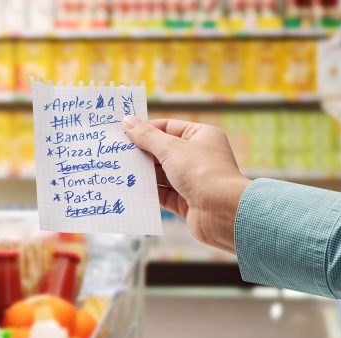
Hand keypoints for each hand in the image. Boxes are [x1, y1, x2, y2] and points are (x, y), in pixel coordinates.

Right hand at [123, 116, 250, 252]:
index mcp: (201, 136)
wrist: (224, 213)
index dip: (146, 129)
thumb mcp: (171, 149)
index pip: (168, 127)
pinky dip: (149, 192)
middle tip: (116, 152)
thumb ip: (147, 136)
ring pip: (161, 174)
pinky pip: (163, 193)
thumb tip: (127, 121)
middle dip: (141, 153)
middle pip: (162, 151)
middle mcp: (198, 157)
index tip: (123, 132)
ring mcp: (193, 180)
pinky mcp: (187, 201)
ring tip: (120, 170)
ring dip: (143, 173)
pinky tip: (132, 189)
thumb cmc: (203, 173)